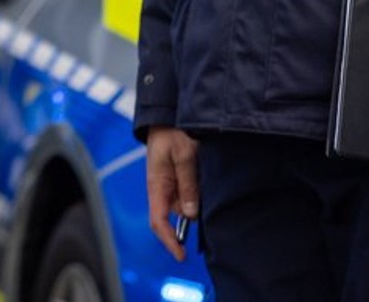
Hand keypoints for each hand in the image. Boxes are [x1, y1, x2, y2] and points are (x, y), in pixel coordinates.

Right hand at [146, 125, 200, 260]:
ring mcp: (171, 182)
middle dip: (193, 217)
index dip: (169, 241)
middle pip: (177, 215)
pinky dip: (200, 193)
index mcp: (156, 184)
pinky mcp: (180, 176)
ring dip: (199, 202)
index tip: (182, 256)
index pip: (158, 221)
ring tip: (210, 179)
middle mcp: (162, 187)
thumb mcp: (184, 154)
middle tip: (212, 203)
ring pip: (186, 204)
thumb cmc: (173, 130)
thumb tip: (190, 214)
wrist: (169, 112)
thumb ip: (187, 184)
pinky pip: (190, 193)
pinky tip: (208, 180)